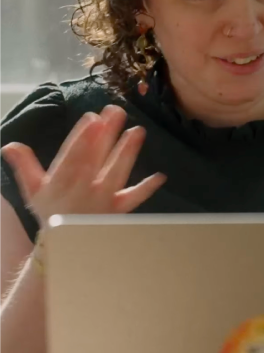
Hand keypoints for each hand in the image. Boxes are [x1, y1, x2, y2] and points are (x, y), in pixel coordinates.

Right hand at [1, 105, 166, 227]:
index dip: (82, 138)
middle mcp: (83, 188)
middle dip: (107, 134)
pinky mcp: (118, 209)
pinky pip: (133, 198)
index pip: (72, 156)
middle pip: (97, 157)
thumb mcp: (33, 188)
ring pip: (117, 172)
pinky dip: (146, 189)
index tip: (92, 118)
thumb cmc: (51, 209)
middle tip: (116, 111)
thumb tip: (10, 145)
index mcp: (61, 181)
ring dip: (127, 152)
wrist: (65, 241)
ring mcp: (103, 199)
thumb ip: (24, 165)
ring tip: (138, 130)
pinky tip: (160, 176)